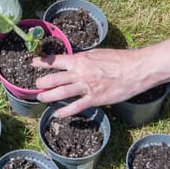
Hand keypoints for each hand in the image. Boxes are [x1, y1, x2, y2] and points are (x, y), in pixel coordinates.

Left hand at [32, 48, 149, 116]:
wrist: (136, 70)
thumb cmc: (119, 59)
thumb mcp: (97, 54)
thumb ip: (83, 59)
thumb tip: (73, 61)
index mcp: (80, 60)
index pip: (56, 61)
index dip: (43, 62)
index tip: (33, 63)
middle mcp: (80, 73)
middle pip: (54, 79)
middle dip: (42, 82)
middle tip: (36, 84)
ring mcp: (86, 87)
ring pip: (61, 92)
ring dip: (48, 96)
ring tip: (40, 97)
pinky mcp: (95, 99)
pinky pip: (76, 106)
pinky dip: (65, 111)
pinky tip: (57, 114)